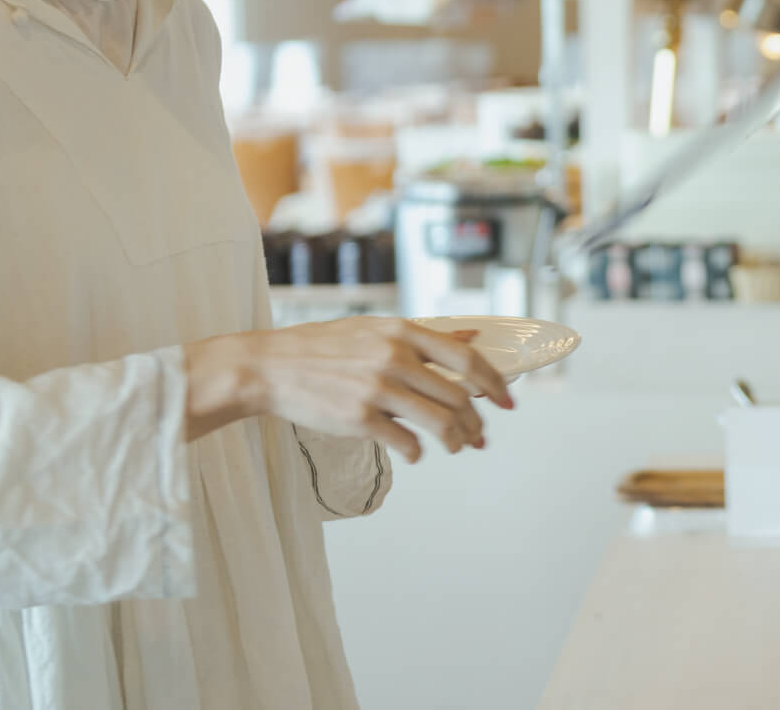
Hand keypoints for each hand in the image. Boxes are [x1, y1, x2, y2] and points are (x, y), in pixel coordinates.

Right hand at [184, 317, 514, 460]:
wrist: (269, 367)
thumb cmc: (323, 348)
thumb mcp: (376, 329)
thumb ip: (424, 337)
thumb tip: (473, 335)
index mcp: (402, 332)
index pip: (466, 358)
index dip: (495, 382)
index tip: (509, 402)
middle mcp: (394, 358)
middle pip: (458, 396)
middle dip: (476, 422)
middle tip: (478, 436)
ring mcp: (377, 389)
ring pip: (440, 422)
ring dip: (456, 440)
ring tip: (456, 447)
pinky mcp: (359, 420)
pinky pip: (406, 443)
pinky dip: (419, 451)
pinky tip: (416, 451)